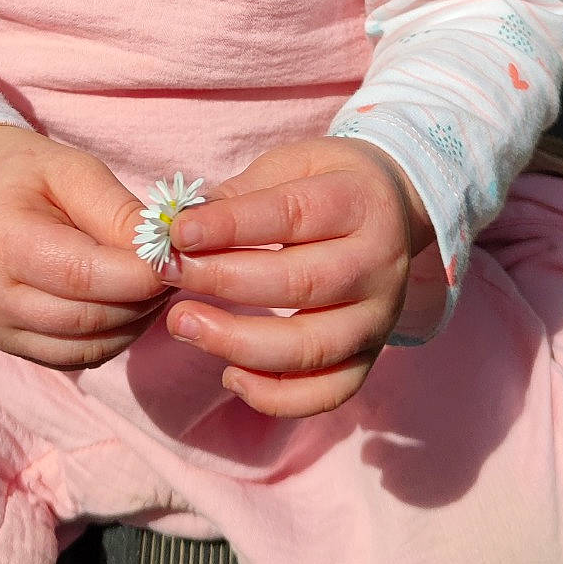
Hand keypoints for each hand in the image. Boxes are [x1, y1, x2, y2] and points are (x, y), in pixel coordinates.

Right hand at [0, 124, 173, 367]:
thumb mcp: (74, 171)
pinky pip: (79, 358)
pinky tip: (127, 303)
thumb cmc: (29, 178)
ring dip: (135, 321)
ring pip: (89, 347)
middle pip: (87, 318)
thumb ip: (118, 212)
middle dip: (143, 298)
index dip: (138, 274)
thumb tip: (164, 253)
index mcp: (0, 241)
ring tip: (152, 285)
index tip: (174, 258)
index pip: (81, 274)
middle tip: (173, 271)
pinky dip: (114, 337)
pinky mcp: (12, 348)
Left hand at [165, 137, 434, 417]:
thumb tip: (178, 228)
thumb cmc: (325, 184)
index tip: (177, 233)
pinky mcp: (371, 355)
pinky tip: (230, 376)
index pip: (292, 215)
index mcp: (358, 202)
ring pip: (313, 346)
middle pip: (302, 283)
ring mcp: (379, 315)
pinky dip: (277, 396)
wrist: (394, 206)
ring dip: (239, 343)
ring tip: (183, 324)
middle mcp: (377, 263)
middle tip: (167, 274)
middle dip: (225, 282)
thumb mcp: (288, 166)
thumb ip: (238, 196)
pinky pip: (329, 391)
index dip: (231, 225)